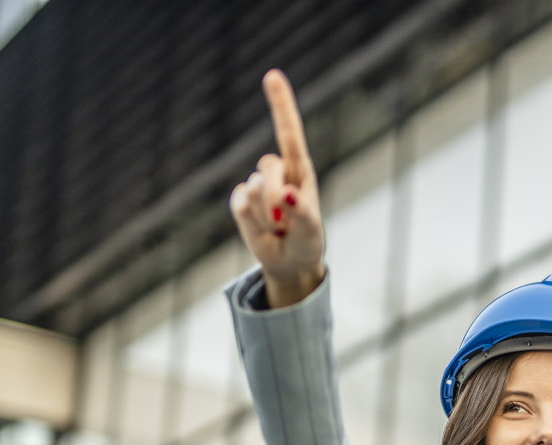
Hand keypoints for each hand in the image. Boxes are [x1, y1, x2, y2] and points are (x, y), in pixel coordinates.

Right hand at [229, 70, 325, 306]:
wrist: (290, 261)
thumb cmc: (307, 241)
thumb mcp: (311, 230)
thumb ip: (301, 212)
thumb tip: (286, 194)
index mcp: (300, 170)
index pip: (289, 133)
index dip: (280, 104)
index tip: (271, 75)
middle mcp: (278, 172)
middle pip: (268, 168)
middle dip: (276, 197)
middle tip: (286, 222)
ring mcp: (256, 186)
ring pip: (253, 191)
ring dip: (267, 218)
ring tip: (279, 228)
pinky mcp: (240, 202)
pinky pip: (240, 206)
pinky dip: (252, 224)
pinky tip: (263, 230)